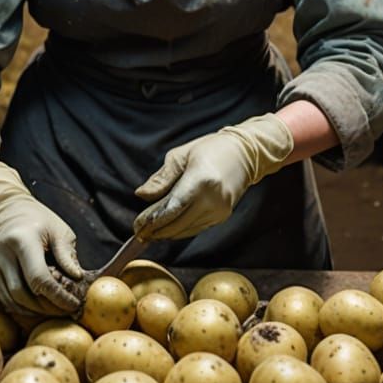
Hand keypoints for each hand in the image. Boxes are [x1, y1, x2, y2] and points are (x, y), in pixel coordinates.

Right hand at [0, 161, 82, 315]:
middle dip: (46, 307)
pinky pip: (4, 297)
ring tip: (54, 311)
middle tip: (65, 311)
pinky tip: (37, 307)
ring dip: (34, 311)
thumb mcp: (58, 229)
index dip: (58, 296)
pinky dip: (21, 307)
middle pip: (23, 294)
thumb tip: (78, 279)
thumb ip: (66, 255)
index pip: (39, 278)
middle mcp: (3, 253)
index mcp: (23, 240)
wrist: (5, 208)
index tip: (73, 304)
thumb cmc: (37, 218)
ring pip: (12, 300)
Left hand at [132, 113, 293, 240]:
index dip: (153, 220)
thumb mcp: (180, 156)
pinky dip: (180, 230)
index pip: (172, 208)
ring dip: (166, 233)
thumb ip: (161, 179)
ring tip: (149, 233)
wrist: (245, 154)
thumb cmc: (210, 149)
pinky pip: (196, 228)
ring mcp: (219, 210)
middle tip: (139, 233)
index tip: (138, 225)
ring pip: (186, 230)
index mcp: (200, 180)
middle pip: (177, 223)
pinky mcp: (222, 216)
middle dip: (156, 230)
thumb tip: (141, 195)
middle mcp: (212, 198)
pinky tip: (168, 228)